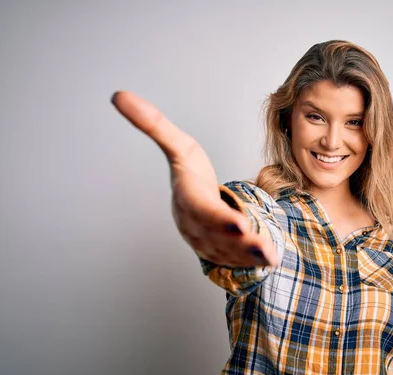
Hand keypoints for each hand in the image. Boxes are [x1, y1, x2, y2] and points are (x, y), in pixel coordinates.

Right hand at [111, 91, 277, 266]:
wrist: (192, 203)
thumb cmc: (190, 172)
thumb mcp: (179, 146)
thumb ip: (154, 124)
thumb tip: (119, 95)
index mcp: (189, 200)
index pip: (202, 211)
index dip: (218, 220)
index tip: (239, 225)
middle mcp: (197, 226)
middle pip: (220, 238)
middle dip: (241, 245)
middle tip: (265, 249)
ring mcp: (209, 243)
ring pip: (231, 253)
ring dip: (252, 258)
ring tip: (273, 258)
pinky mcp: (221, 253)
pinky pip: (237, 260)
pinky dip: (254, 262)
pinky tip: (272, 261)